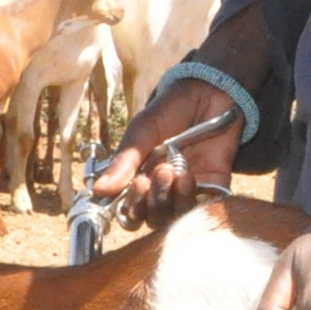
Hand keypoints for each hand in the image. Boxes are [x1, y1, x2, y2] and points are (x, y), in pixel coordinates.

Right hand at [88, 77, 241, 228]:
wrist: (210, 92)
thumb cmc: (171, 109)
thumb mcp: (143, 131)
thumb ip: (124, 161)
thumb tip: (99, 190)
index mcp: (139, 177)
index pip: (130, 209)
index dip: (130, 206)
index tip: (135, 185)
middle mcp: (162, 189)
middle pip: (150, 218)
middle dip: (150, 202)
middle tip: (155, 175)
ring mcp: (186, 190)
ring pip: (173, 216)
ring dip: (169, 199)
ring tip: (174, 171)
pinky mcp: (212, 187)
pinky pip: (200, 207)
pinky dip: (191, 198)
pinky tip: (188, 177)